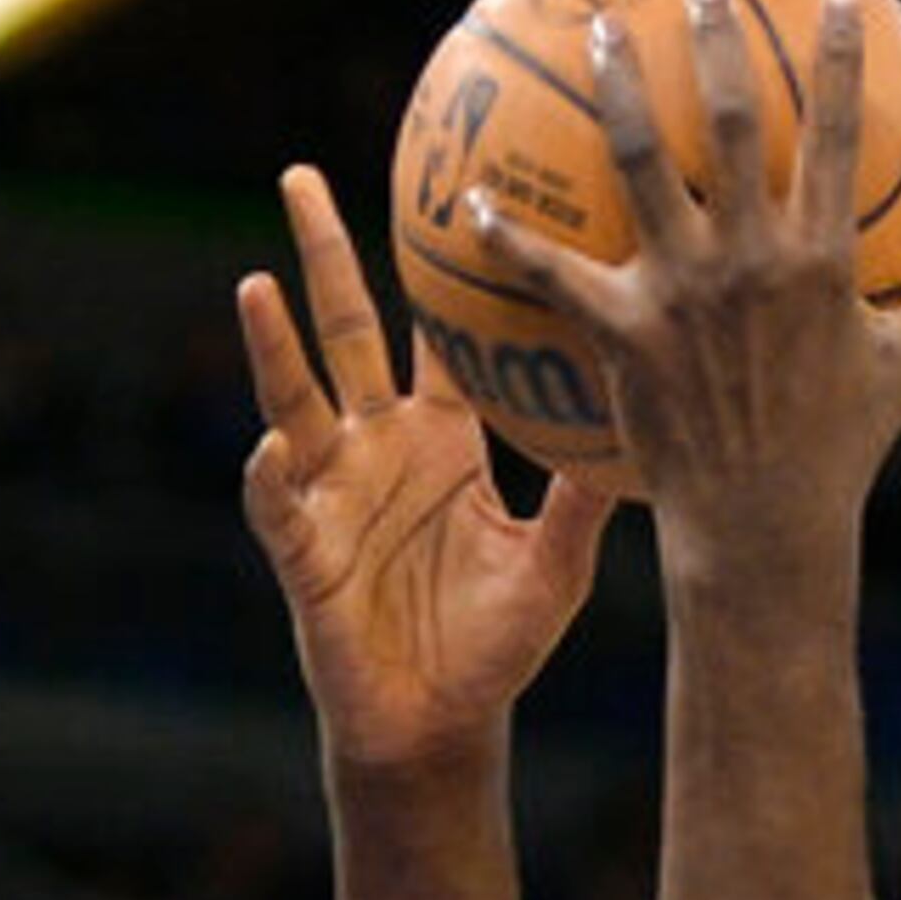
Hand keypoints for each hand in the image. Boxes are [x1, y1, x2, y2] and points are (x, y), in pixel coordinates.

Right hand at [238, 163, 617, 773]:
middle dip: (321, 253)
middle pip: (345, 329)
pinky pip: (278, 505)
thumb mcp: (554, 566)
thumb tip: (643, 421)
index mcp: (441, 440)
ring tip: (257, 286)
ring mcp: (332, 493)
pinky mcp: (302, 551)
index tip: (444, 187)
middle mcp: (378, 448)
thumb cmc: (497, 648)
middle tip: (299, 174)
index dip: (436, 270)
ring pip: (294, 399)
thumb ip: (581, 496)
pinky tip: (275, 451)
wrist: (440, 726)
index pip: (433, 334)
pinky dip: (272, 478)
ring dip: (271, 345)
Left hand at [473, 0, 900, 553]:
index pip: (836, 133)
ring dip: (617, 87)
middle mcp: (750, 259)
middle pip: (728, 119)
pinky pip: (555, 273)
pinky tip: (474, 201)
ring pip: (640, 161)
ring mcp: (683, 290)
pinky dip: (511, 237)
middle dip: (712, 39)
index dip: (841, 60)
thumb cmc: (842, 449)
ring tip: (600, 33)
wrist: (765, 530)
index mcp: (822, 259)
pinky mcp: (626, 331)